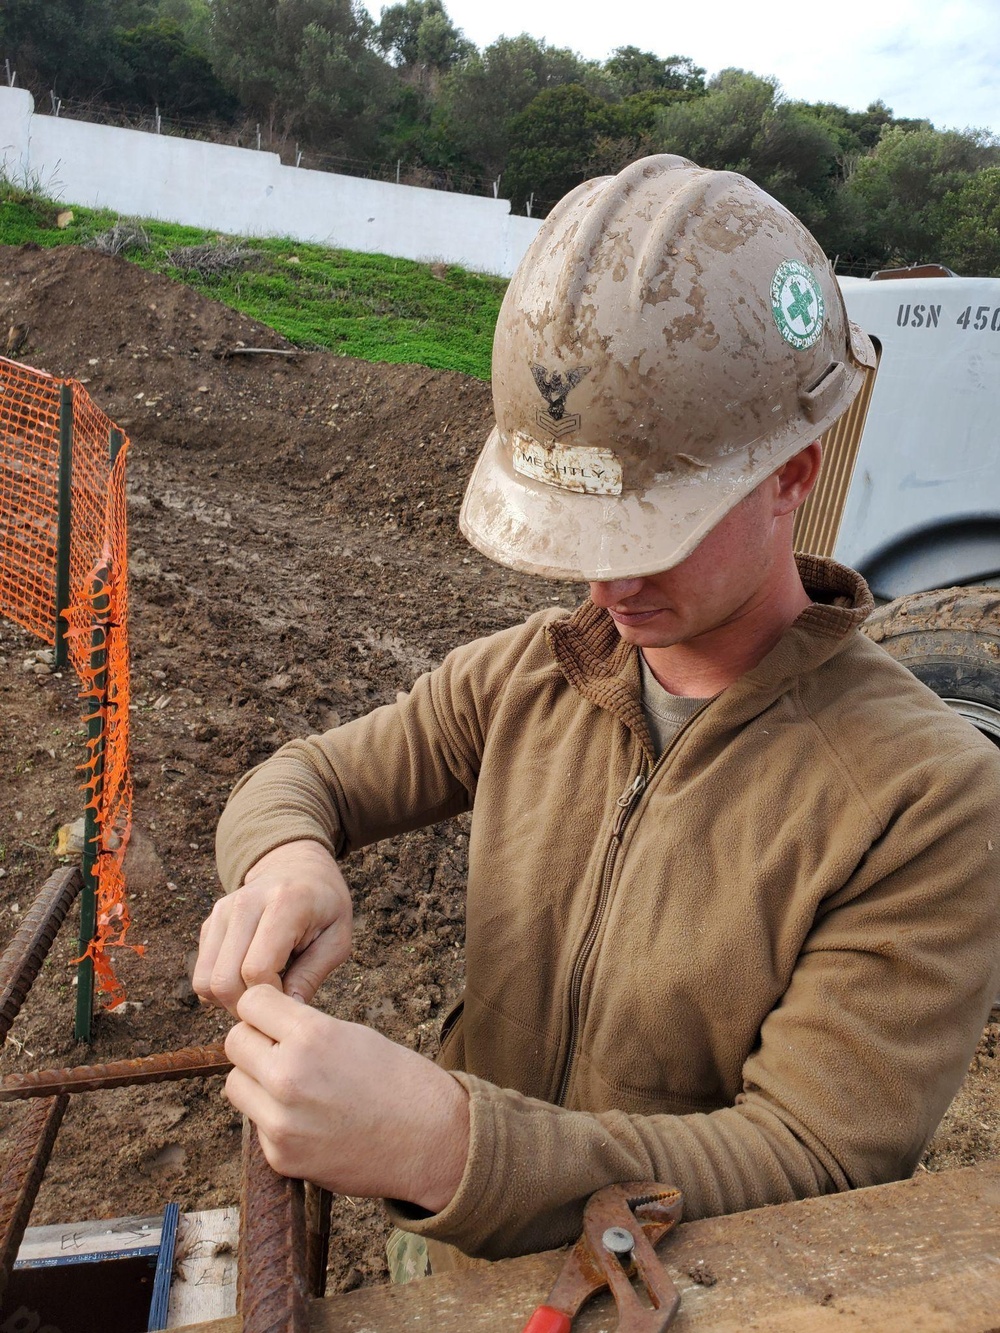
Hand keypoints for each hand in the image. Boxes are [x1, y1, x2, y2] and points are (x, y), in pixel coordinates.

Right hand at [194, 840, 351, 1013]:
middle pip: (223, 980)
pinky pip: (201, 973)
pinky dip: (220, 988)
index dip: (271, 998)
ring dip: (229, 1001)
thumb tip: (287, 1009)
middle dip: (246, 1007)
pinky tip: (247, 979)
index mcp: (284, 903)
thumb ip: (313, 974)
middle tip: (272, 1006)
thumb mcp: (338, 939)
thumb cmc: (325, 907)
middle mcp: (245, 904)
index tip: (291, 1000)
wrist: (299, 869)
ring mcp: (222, 911)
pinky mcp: (209, 922)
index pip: (257, 969)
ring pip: (205, 981)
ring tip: (260, 993)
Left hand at [225, 986, 469, 1211]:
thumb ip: (303, 1028)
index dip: (264, 1006)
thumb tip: (263, 1025)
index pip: (251, 1002)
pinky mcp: (280, 1156)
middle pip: (234, 1042)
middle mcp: (289, 1076)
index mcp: (312, 1036)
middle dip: (255, 1041)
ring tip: (292, 1085)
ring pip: (236, 1084)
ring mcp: (281, 1121)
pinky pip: (256, 1123)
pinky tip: (309, 1120)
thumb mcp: (352, 1034)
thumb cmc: (398, 1082)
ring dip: (255, 1080)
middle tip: (280, 1048)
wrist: (430, 1140)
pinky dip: (273, 1119)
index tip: (274, 1014)